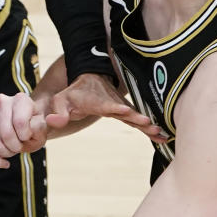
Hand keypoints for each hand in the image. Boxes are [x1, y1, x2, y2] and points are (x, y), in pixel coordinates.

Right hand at [0, 92, 48, 168]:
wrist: (25, 127)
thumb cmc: (34, 128)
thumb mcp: (42, 129)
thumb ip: (39, 128)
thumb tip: (30, 128)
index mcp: (20, 99)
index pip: (19, 122)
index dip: (25, 136)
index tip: (29, 136)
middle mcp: (1, 101)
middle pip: (6, 133)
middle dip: (15, 147)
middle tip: (20, 146)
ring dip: (6, 153)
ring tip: (13, 150)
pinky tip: (4, 163)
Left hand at [48, 73, 166, 143]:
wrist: (88, 79)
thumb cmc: (73, 93)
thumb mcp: (61, 100)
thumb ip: (57, 112)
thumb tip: (54, 121)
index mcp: (97, 101)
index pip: (107, 104)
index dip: (116, 107)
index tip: (126, 110)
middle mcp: (112, 104)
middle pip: (127, 112)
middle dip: (138, 118)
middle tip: (150, 124)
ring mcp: (120, 108)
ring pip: (135, 117)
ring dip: (148, 126)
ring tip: (161, 134)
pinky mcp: (125, 112)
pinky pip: (137, 122)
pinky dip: (149, 129)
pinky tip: (162, 137)